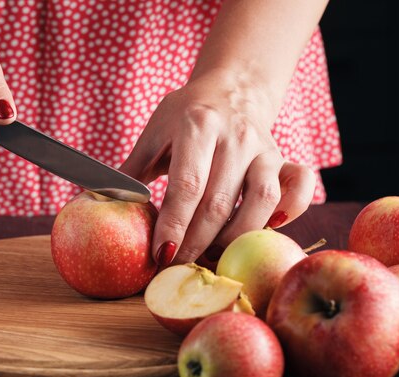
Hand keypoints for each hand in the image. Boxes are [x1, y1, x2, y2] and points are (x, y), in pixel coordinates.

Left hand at [120, 74, 315, 265]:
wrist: (232, 89)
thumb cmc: (186, 115)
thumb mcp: (154, 134)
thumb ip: (132, 171)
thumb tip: (100, 204)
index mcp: (198, 125)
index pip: (186, 186)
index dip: (172, 225)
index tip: (159, 254)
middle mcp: (236, 136)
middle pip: (218, 204)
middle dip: (195, 243)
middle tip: (177, 265)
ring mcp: (265, 147)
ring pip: (261, 203)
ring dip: (234, 238)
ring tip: (210, 255)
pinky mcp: (284, 158)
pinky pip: (298, 190)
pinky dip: (288, 213)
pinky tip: (264, 228)